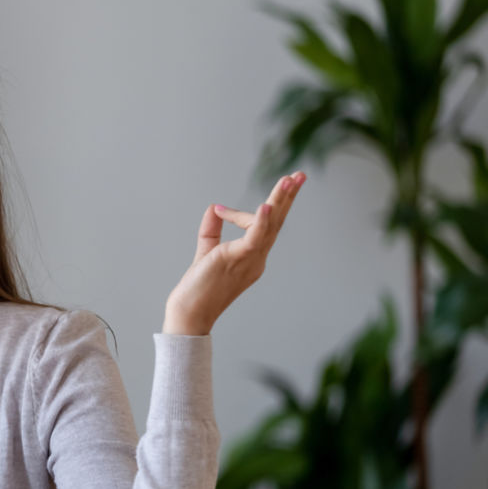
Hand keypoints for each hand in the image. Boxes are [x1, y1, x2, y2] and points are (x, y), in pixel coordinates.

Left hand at [163, 171, 304, 334]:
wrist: (190, 313)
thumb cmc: (198, 288)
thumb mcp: (206, 252)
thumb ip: (212, 231)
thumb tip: (215, 207)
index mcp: (252, 257)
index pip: (257, 227)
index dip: (240, 214)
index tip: (220, 209)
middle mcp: (257, 258)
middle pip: (277, 223)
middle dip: (288, 198)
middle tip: (299, 175)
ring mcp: (250, 259)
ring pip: (270, 226)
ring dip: (281, 201)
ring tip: (290, 179)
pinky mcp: (237, 259)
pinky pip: (254, 238)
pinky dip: (261, 221)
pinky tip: (266, 206)